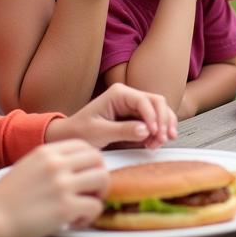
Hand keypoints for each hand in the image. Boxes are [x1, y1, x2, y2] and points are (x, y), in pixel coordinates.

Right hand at [0, 140, 109, 236]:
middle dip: (99, 175)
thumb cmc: (6, 196)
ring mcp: (62, 185)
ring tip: (84, 206)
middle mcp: (57, 164)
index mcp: (47, 152)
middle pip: (98, 160)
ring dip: (98, 195)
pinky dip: (89, 216)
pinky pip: (95, 207)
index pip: (85, 145)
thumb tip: (78, 168)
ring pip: (102, 180)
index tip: (87, 174)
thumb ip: (52, 162)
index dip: (91, 161)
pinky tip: (75, 221)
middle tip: (90, 191)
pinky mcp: (65, 208)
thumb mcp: (29, 165)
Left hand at [47, 83, 178, 148]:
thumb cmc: (80, 131)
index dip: (153, 117)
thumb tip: (145, 130)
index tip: (154, 133)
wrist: (70, 136)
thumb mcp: (99, 132)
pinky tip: (155, 142)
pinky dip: (159, 131)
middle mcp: (128, 97)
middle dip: (163, 120)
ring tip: (160, 142)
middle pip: (157, 103)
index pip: (144, 101)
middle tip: (163, 138)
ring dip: (164, 126)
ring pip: (159, 111)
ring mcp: (133, 106)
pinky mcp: (135, 117)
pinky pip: (154, 121)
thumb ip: (122, 130)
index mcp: (118, 94)